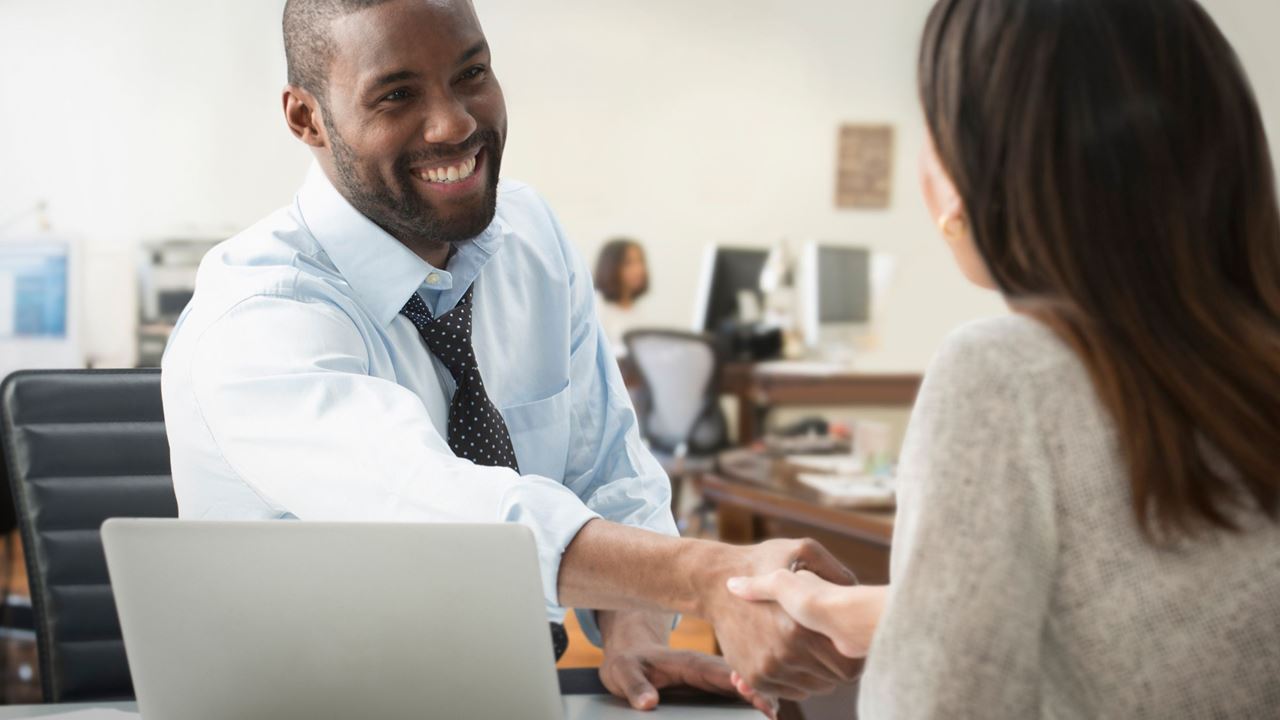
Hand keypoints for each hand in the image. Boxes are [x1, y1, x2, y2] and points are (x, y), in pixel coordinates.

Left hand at [600, 644, 778, 717]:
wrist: (630, 654)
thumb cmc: (628, 662)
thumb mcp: (623, 672)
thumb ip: (635, 687)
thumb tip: (649, 703)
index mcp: (691, 663)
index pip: (724, 673)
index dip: (744, 684)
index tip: (760, 699)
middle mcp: (708, 670)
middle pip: (743, 680)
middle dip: (763, 694)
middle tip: (773, 715)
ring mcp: (712, 680)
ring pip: (745, 689)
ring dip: (762, 700)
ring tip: (772, 719)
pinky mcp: (712, 690)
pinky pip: (737, 697)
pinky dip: (752, 705)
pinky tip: (760, 718)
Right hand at [697, 539, 862, 700]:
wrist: (714, 582)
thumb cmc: (761, 562)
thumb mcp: (801, 550)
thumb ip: (835, 571)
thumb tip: (858, 592)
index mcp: (800, 627)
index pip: (850, 668)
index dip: (855, 655)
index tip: (848, 638)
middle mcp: (784, 654)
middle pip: (833, 680)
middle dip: (836, 661)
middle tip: (828, 639)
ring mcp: (768, 668)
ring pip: (814, 688)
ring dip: (818, 673)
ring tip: (811, 645)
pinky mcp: (754, 676)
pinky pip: (791, 690)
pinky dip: (797, 679)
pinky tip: (795, 655)